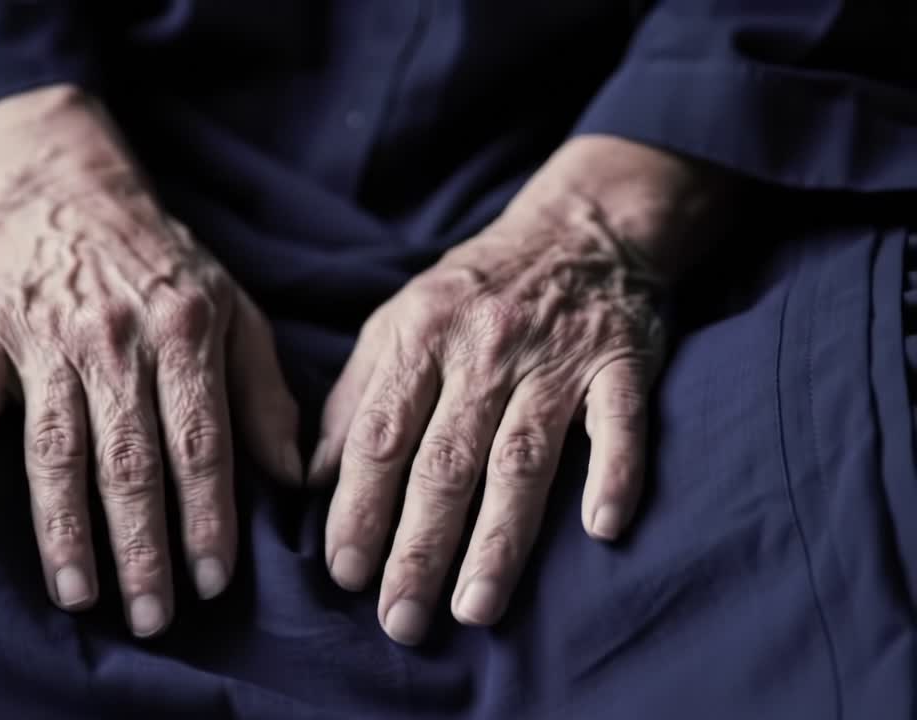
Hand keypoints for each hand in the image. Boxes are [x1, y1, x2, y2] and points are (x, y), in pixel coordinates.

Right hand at [0, 86, 300, 637]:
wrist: (76, 196)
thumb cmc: (166, 268)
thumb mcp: (235, 313)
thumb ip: (264, 393)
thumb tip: (293, 476)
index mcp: (184, 333)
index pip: (200, 444)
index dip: (207, 516)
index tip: (213, 580)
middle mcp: (115, 339)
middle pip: (128, 460)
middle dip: (141, 545)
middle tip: (151, 616)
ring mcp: (46, 338)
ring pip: (55, 445)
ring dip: (63, 524)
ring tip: (76, 593)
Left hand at [311, 136, 725, 644]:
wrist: (577, 228)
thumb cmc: (472, 291)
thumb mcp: (397, 323)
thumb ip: (355, 397)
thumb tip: (314, 479)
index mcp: (420, 338)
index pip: (381, 435)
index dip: (359, 507)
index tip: (344, 574)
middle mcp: (483, 350)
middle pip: (445, 461)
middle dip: (419, 546)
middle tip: (399, 620)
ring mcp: (555, 358)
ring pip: (522, 457)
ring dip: (499, 537)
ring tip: (475, 608)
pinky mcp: (620, 365)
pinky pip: (618, 422)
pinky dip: (615, 472)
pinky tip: (602, 528)